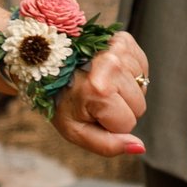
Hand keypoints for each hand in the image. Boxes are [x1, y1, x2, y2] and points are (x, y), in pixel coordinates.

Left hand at [48, 31, 151, 158]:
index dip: (110, 124)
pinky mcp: (123, 39)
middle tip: (94, 99)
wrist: (45, 64)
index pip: (129, 123)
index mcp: (99, 90)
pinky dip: (128, 74)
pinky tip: (108, 73)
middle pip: (140, 106)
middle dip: (120, 108)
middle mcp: (112, 65)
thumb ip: (108, 145)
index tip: (90, 112)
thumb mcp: (75, 131)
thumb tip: (140, 148)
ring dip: (124, 90)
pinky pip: (141, 70)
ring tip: (99, 84)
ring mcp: (118, 49)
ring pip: (142, 88)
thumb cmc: (60, 100)